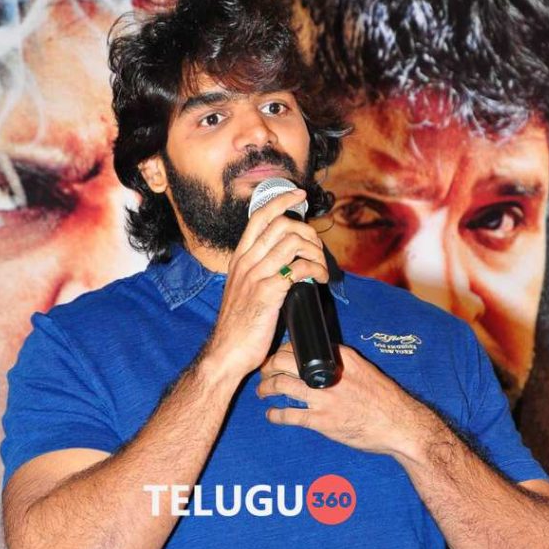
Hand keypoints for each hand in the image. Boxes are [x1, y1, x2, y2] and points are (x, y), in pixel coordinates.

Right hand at [203, 189, 328, 379]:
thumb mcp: (243, 291)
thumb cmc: (238, 327)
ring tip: (322, 267)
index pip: (259, 217)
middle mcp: (246, 262)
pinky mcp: (268, 293)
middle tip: (318, 248)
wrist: (226, 352)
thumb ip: (259, 275)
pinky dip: (316, 269)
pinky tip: (320, 279)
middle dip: (308, 231)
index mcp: (239, 259)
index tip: (300, 196)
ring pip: (293, 242)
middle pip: (282, 224)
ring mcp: (256, 276)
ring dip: (316, 251)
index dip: (282, 200)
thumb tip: (286, 267)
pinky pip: (299, 268)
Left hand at [257, 343, 437, 457]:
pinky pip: (289, 415)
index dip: (281, 352)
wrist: (399, 425)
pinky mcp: (322, 421)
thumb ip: (342, 363)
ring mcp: (324, 398)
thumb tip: (319, 360)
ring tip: (262, 392)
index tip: (275, 357)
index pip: (300, 347)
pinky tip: (272, 415)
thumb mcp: (363, 370)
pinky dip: (275, 415)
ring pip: (281, 386)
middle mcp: (329, 375)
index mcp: (341, 358)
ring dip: (266, 389)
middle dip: (268, 367)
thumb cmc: (384, 399)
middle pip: (284, 362)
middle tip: (263, 373)